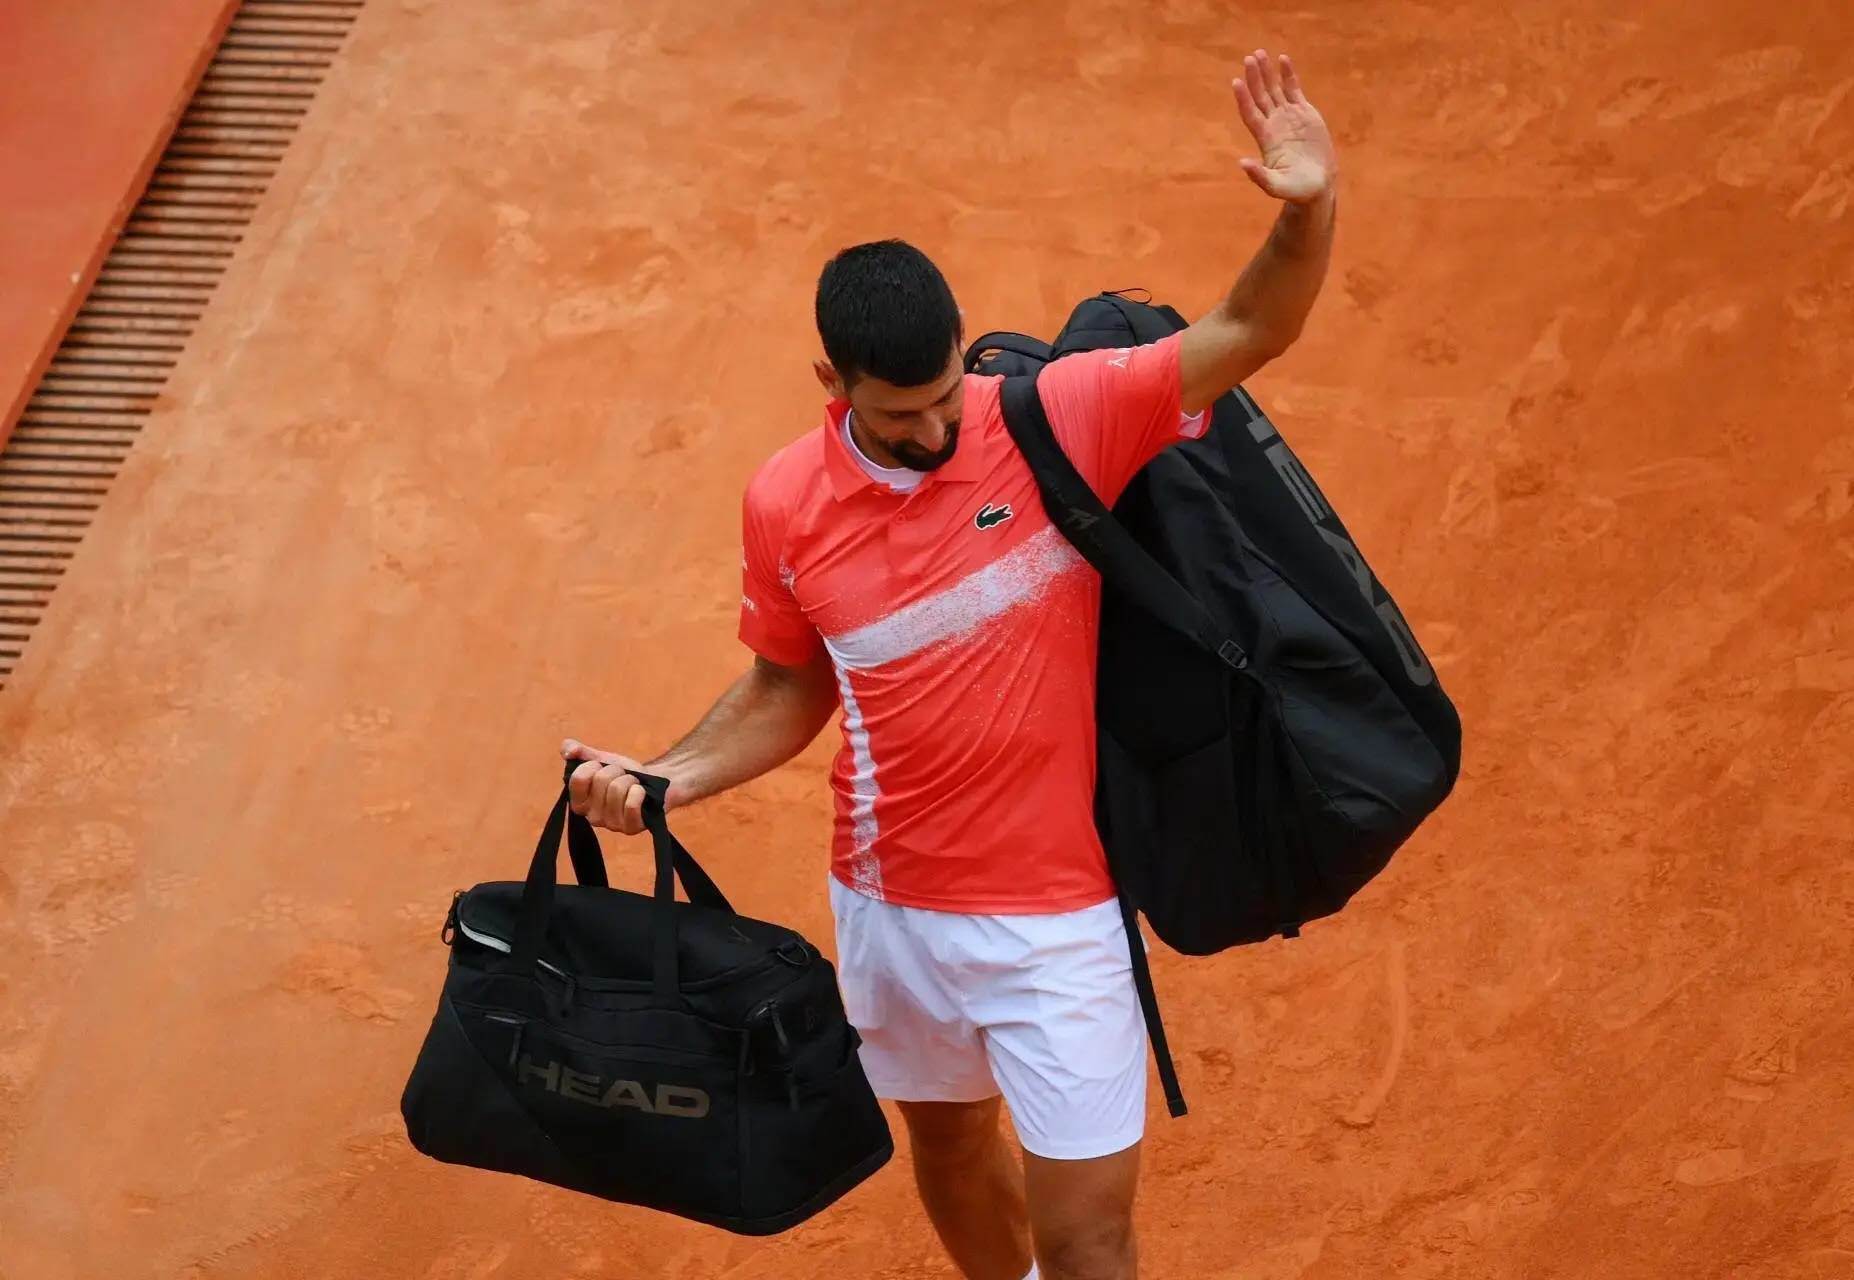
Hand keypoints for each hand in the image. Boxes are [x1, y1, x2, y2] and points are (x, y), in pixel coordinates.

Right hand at [561, 738, 649, 834]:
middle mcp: (592, 817)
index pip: (578, 778)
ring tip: (633, 785)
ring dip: (630, 780)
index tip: (602, 767)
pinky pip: (631, 804)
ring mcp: (611, 825)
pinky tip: (641, 794)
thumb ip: (579, 752)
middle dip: (616, 771)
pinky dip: (639, 791)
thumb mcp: (600, 758)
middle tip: (622, 777)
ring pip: (617, 789)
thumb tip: (567, 750)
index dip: (593, 765)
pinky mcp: (631, 828)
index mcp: (579, 802)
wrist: (654, 782)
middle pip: (601, 779)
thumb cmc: (624, 773)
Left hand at [1231, 50, 1336, 203]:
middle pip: (1260, 96)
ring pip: (1275, 90)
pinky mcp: (1305, 113)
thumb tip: (1242, 163)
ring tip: (1260, 54)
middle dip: (1254, 78)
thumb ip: (1259, 176)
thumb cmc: (1296, 189)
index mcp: (1266, 139)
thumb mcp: (1276, 186)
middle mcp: (1274, 124)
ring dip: (1267, 73)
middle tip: (1249, 58)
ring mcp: (1289, 117)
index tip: (1236, 82)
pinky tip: (1283, 59)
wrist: (1317, 185)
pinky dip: (1289, 75)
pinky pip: (1294, 89)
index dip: (1243, 99)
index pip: (1250, 114)